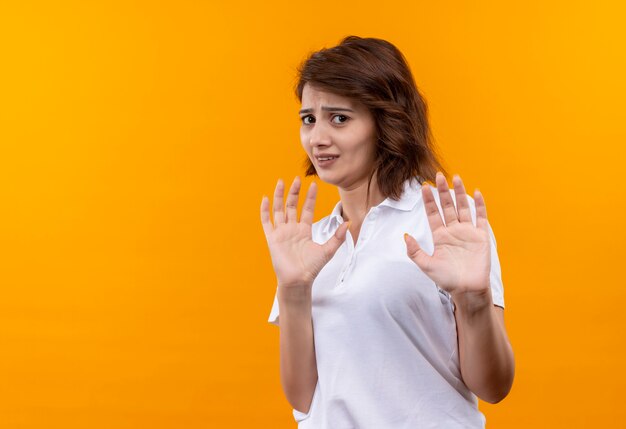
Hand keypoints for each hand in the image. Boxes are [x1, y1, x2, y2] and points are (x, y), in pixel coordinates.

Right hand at [260, 176, 349, 288]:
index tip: (314, 184)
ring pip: (279, 210)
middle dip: (294, 192)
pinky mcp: (272, 238)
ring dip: (280, 196)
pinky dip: (265, 210)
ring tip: (281, 182)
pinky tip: (265, 198)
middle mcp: (292, 229)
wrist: (298, 281)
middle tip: (297, 178)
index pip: (307, 209)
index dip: (310, 197)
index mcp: (304, 230)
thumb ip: (337, 237)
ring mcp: (281, 232)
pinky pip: (267, 222)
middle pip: (292, 206)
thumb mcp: (327, 250)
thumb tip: (348, 223)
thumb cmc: (312, 268)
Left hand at [403, 173, 490, 298]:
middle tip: (439, 175)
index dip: (428, 201)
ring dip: (460, 193)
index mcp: (440, 236)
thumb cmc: (447, 280)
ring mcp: (468, 232)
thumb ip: (415, 251)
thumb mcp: (426, 265)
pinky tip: (477, 192)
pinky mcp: (481, 237)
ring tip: (456, 178)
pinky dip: (479, 205)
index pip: (433, 214)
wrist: (467, 290)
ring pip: (463, 208)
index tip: (423, 187)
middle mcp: (453, 231)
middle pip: (447, 206)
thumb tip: (405, 235)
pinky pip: (481, 218)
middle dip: (443, 191)